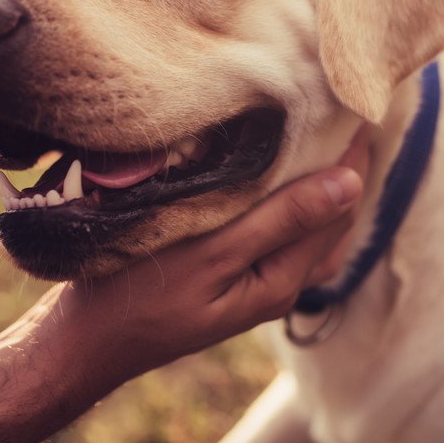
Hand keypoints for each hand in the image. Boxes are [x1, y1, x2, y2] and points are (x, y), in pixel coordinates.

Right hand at [51, 128, 369, 386]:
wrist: (87, 341)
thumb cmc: (140, 296)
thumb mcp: (214, 254)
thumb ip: (282, 220)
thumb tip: (352, 184)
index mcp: (283, 277)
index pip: (341, 206)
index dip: (353, 154)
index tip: (356, 102)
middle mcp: (279, 281)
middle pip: (331, 213)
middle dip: (341, 162)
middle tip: (339, 103)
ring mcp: (255, 278)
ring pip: (306, 220)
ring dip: (315, 176)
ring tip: (315, 125)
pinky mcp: (231, 271)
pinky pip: (277, 227)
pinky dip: (285, 192)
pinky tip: (271, 167)